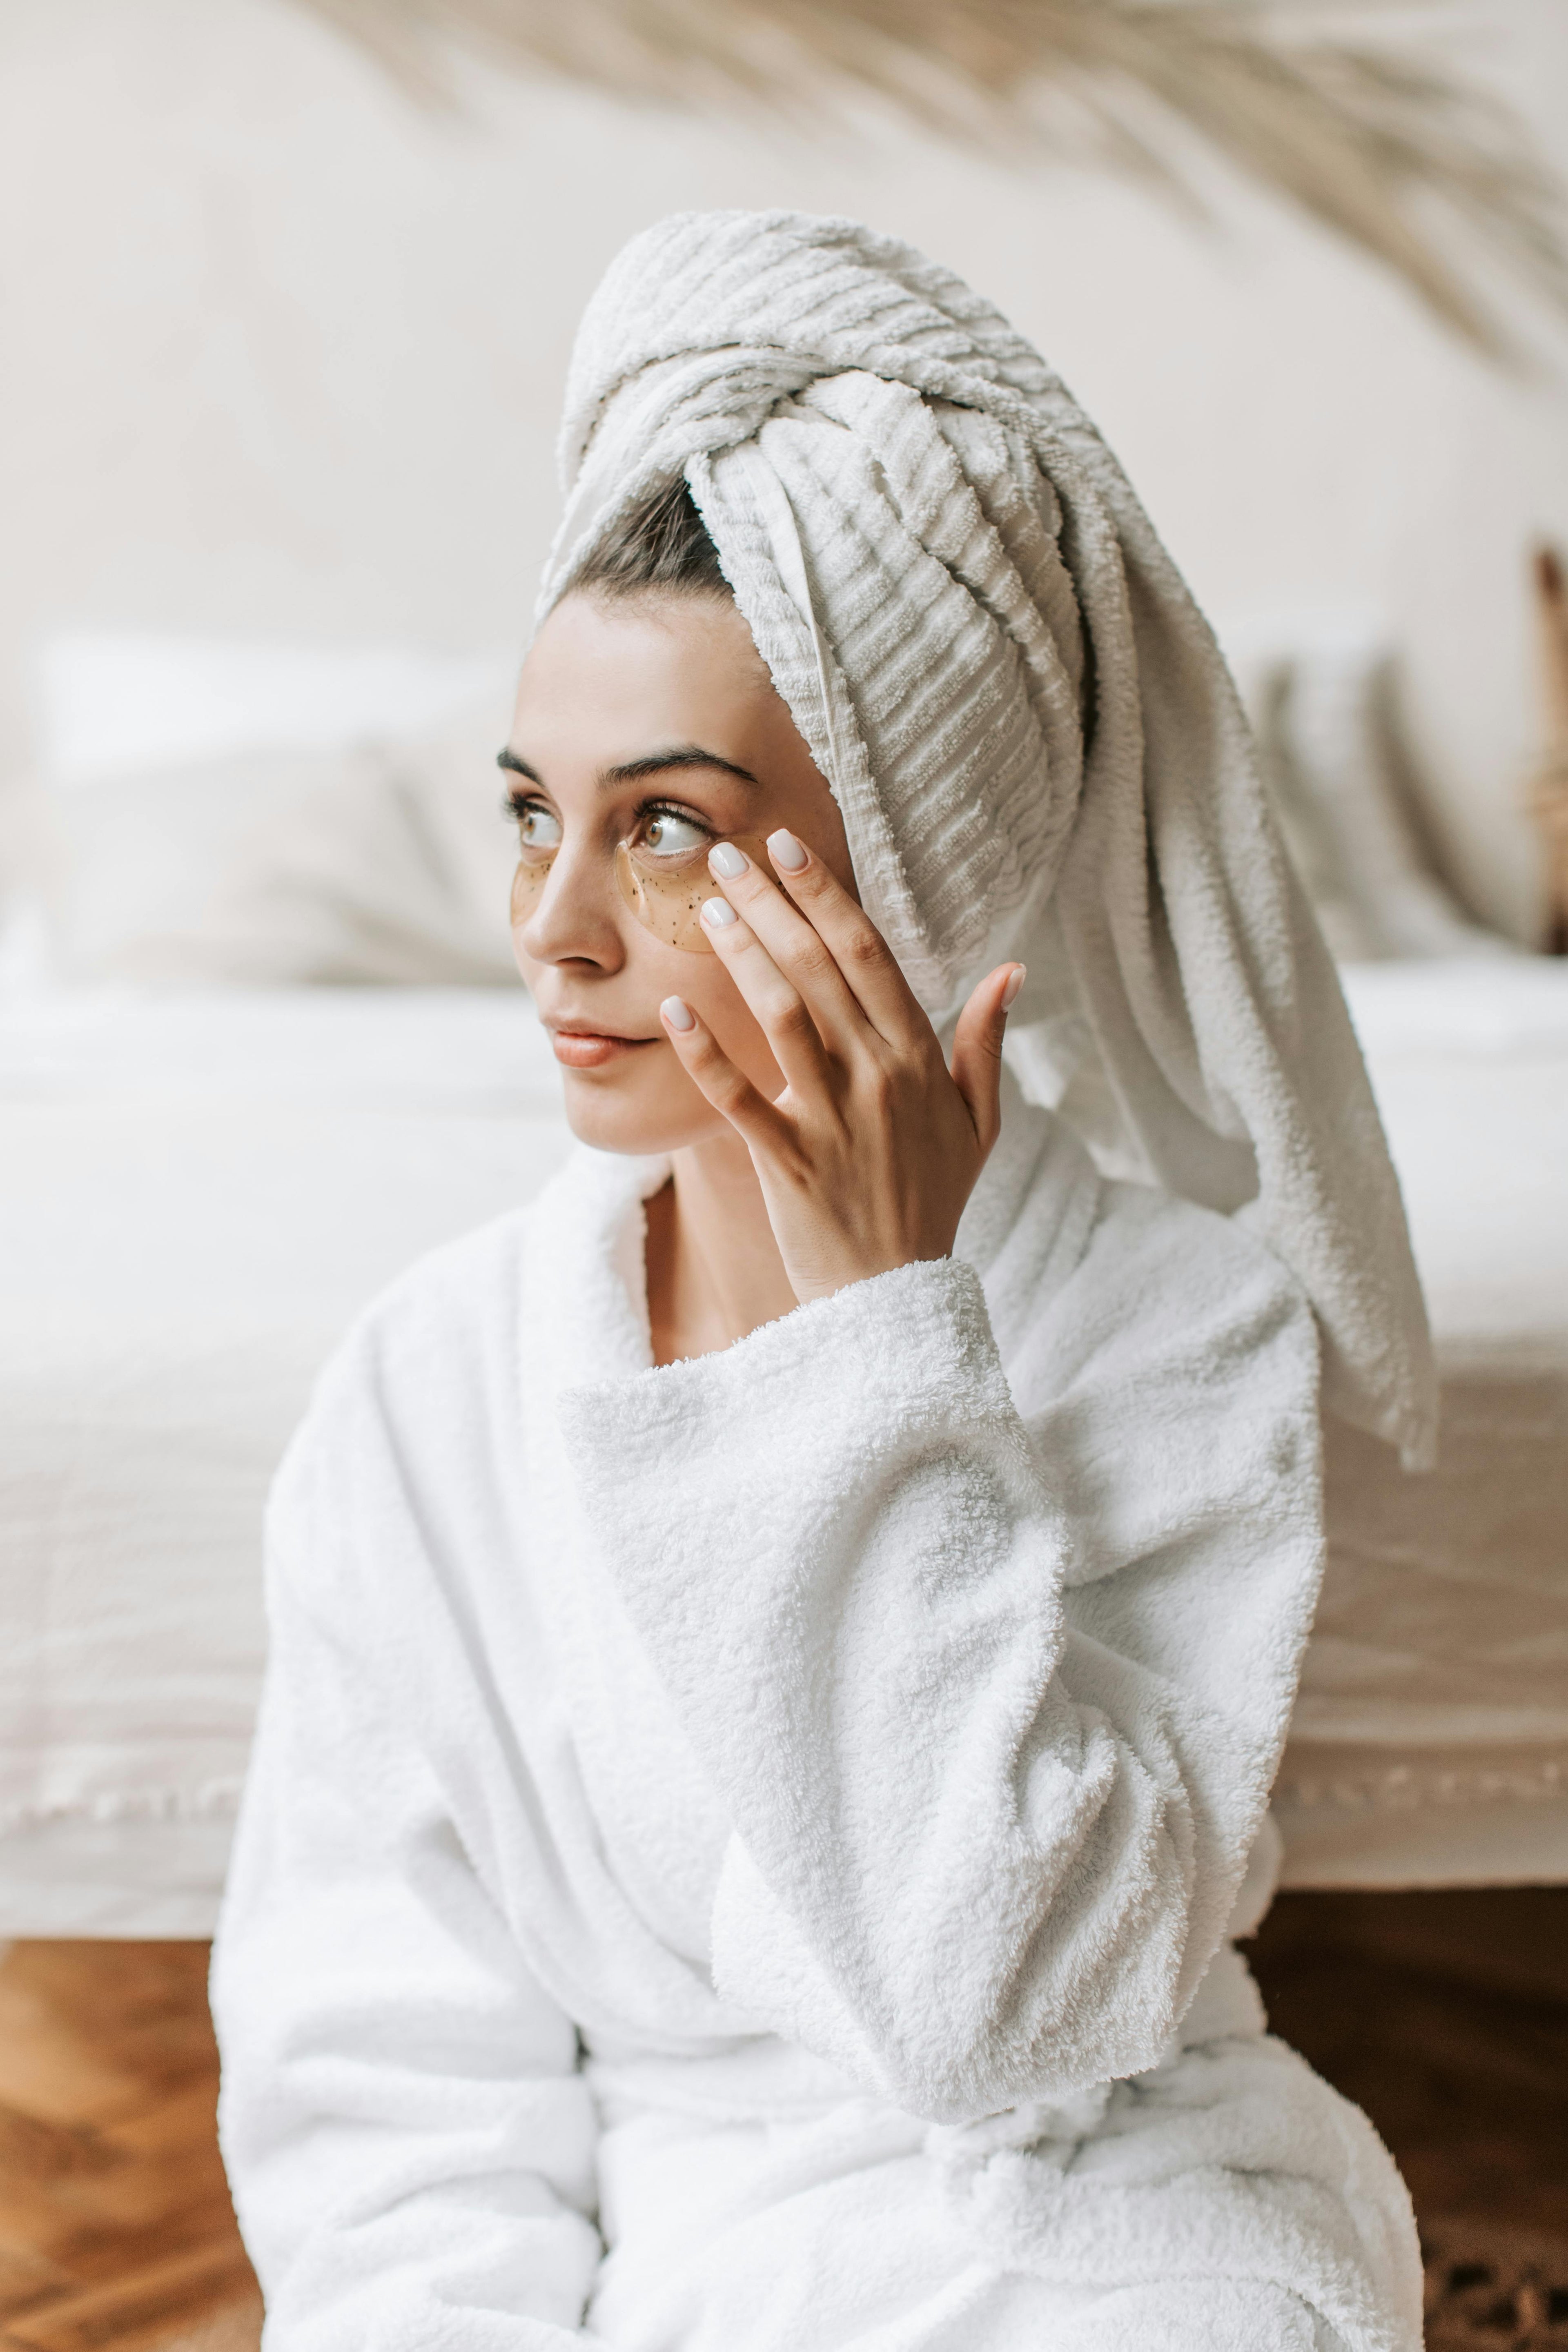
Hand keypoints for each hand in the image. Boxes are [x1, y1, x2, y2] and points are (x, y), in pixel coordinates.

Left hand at [659, 829, 1023, 1305]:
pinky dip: (704, 1053)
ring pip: (781, 1017)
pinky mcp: (788, 1164)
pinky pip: (737, 1099)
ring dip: (742, 957)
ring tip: (708, 911)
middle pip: (820, 970)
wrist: (898, 1297)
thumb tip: (1012, 970)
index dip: (827, 896)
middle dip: (774, 904)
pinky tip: (672, 1008)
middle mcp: (878, 1079)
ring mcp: (832, 1121)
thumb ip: (986, 1043)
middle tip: (731, 855)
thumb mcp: (979, 1123)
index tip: (791, 846)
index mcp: (919, 1059)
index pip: (870, 955)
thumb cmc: (933, 1202)